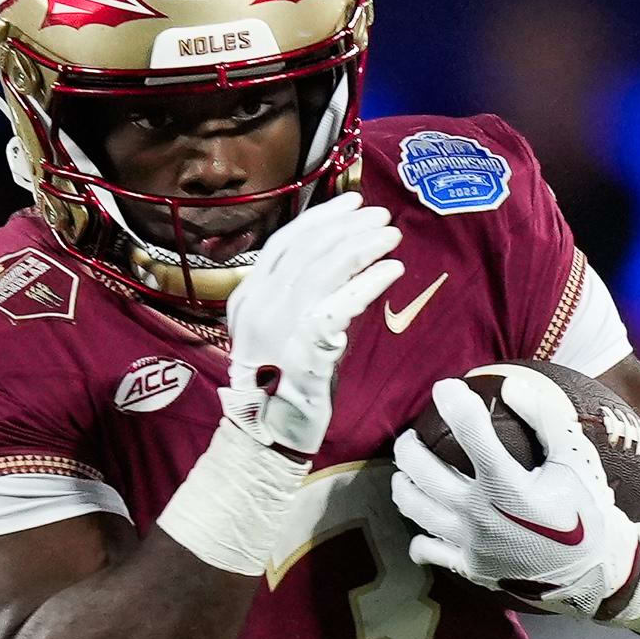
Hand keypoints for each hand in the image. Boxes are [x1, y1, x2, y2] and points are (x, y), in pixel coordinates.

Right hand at [217, 192, 404, 459]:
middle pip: (308, 247)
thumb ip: (294, 297)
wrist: (265, 436)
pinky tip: (392, 270)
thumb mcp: (275, 331)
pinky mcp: (305, 348)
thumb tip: (337, 262)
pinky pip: (341, 303)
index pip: (286, 241)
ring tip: (392, 236)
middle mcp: (259, 304)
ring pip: (325, 267)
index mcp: (247, 296)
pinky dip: (369, 282)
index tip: (353, 202)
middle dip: (349, 225)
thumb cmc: (279, 384)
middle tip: (382, 216)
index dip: (322, 217)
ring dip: (363, 245)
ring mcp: (279, 326)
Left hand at [389, 370, 639, 617]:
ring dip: (403, 483)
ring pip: (414, 507)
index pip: (469, 431)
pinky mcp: (468, 567)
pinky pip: (426, 549)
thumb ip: (546, 419)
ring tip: (407, 472)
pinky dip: (418, 535)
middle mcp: (480, 513)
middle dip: (409, 445)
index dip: (452, 401)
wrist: (593, 569)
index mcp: (508, 484)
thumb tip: (511, 385)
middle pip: (421, 470)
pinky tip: (424, 523)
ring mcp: (470, 543)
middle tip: (413, 436)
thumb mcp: (576, 460)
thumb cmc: (584, 509)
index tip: (445, 388)